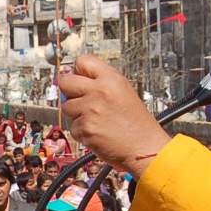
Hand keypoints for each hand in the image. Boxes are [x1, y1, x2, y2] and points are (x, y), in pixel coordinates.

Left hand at [57, 55, 170, 177]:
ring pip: (66, 107)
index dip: (78, 71)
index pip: (82, 61)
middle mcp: (100, 91)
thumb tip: (77, 78)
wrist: (145, 149)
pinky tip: (97, 132)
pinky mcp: (85, 128)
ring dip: (76, 115)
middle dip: (69, 91)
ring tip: (95, 120)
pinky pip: (72, 127)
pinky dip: (81, 132)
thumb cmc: (138, 125)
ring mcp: (91, 110)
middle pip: (65, 81)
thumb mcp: (125, 92)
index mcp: (112, 79)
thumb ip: (102, 83)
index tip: (78, 78)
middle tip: (80, 100)